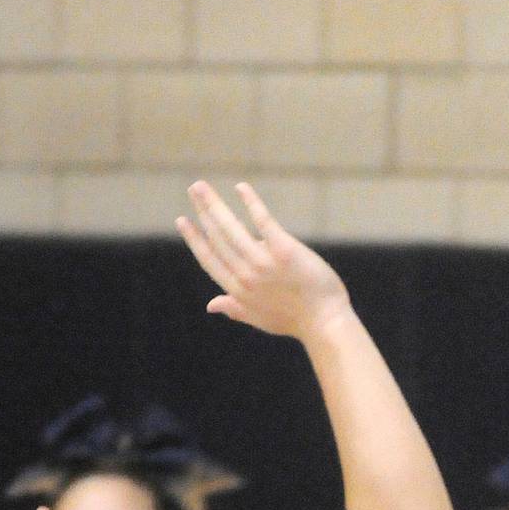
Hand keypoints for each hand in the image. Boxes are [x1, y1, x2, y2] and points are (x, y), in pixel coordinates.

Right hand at [177, 181, 351, 347]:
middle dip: (203, 211)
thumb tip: (210, 305)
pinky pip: (263, 221)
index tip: (183, 220)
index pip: (209, 259)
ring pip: (231, 228)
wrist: (325, 323)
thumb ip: (234, 308)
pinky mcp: (284, 251)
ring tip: (201, 186)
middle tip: (193, 189)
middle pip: (217, 238)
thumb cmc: (296, 321)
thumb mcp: (259, 318)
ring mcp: (263, 263)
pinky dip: (251, 203)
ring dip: (214, 204)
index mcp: (238, 290)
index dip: (195, 239)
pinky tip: (241, 188)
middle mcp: (245, 275)